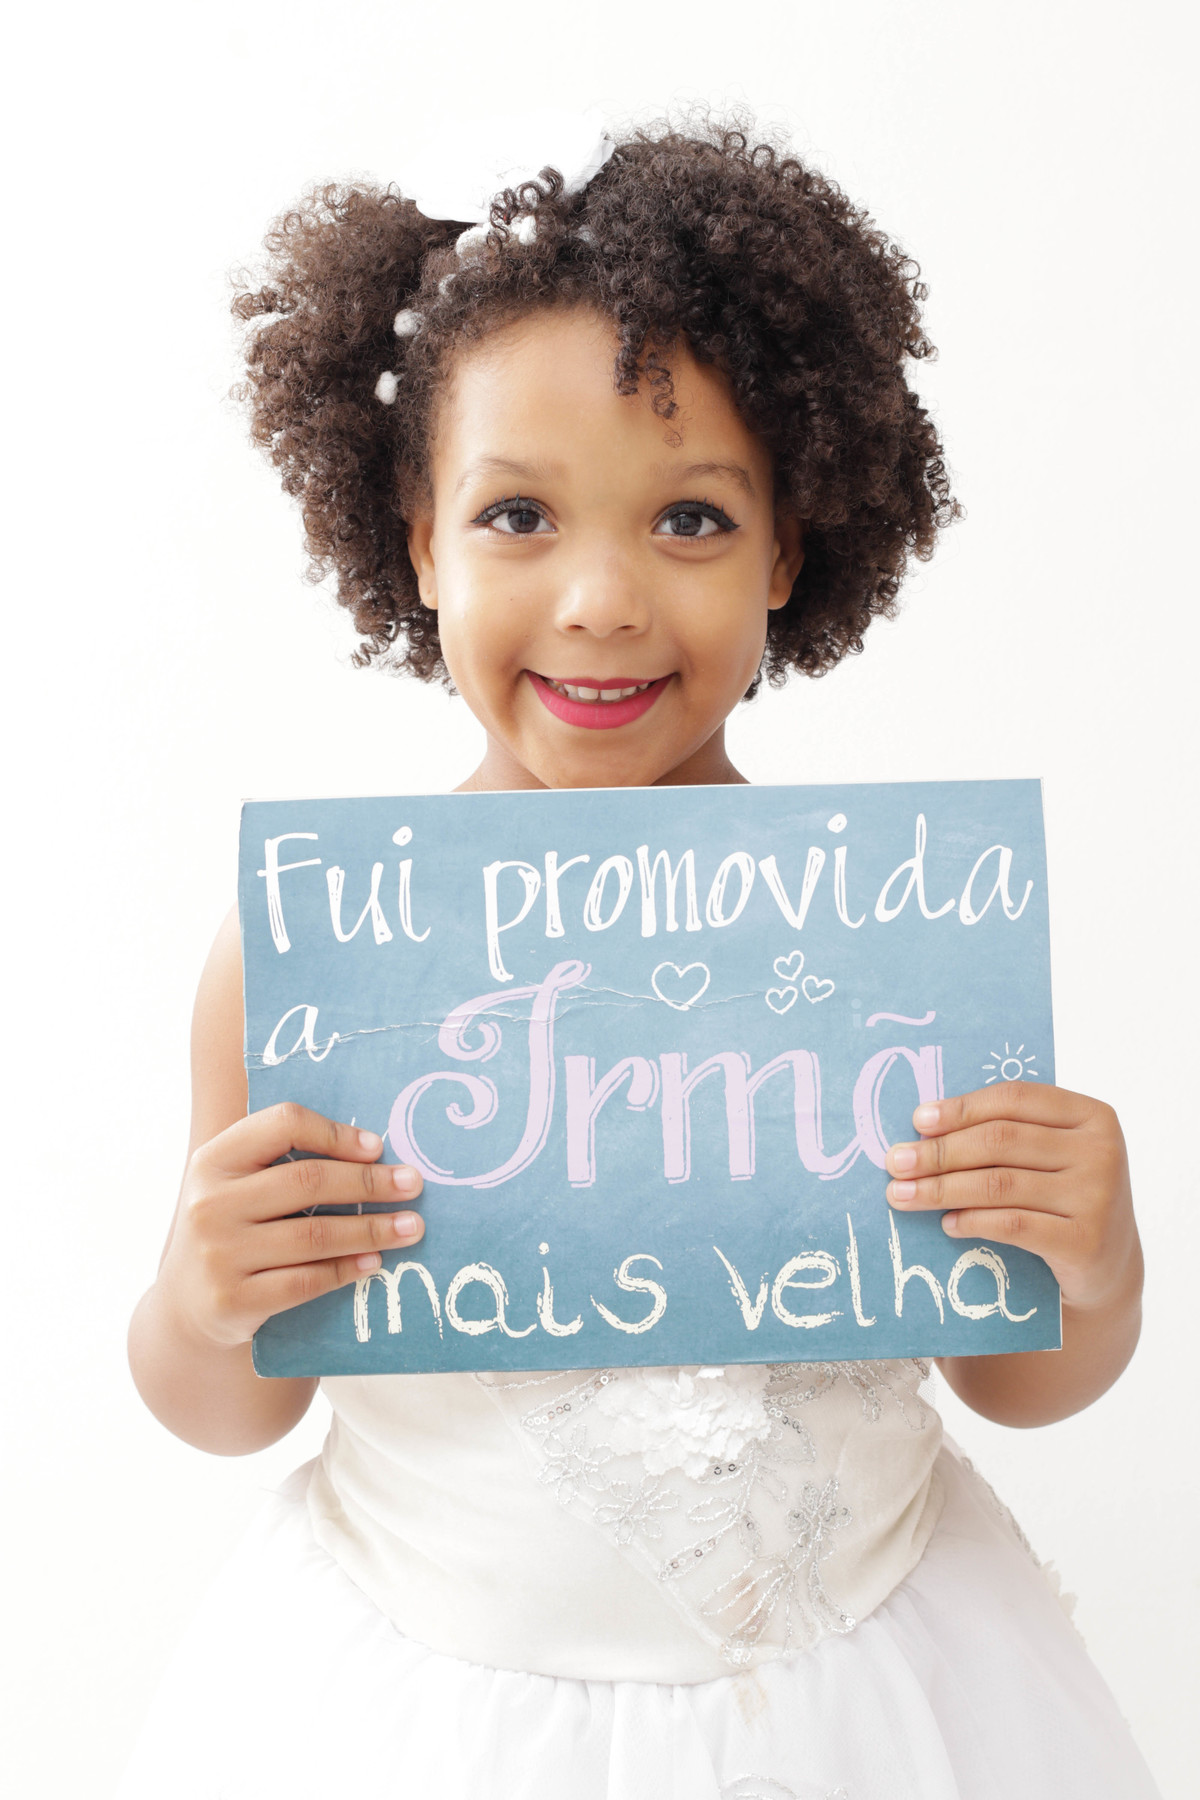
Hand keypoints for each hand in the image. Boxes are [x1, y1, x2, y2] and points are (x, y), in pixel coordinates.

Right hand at [159, 1103, 425, 1347]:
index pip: (282, 1125)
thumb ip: (282, 1162)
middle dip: (368, 1182)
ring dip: (371, 1230)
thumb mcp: (235, 1186)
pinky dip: (347, 1270)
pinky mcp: (233, 1301)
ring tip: (411, 1227)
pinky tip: (374, 1262)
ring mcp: (218, 1255)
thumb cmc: (230, 1231)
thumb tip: (373, 1151)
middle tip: (413, 1185)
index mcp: (213, 1161)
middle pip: (307, 1181)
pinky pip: (306, 1282)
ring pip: (314, 1235)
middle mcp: (209, 1204)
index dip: (335, 1132)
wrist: (184, 1307)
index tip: (378, 1147)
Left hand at [884, 1080, 1138, 1310]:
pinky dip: (971, 1221)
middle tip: (897, 1162)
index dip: (962, 1107)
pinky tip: (947, 1224)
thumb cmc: (1063, 1199)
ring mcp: (1097, 1197)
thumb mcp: (1048, 1157)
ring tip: (903, 1195)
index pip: (1015, 1099)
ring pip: (999, 1184)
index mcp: (1091, 1115)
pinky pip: (1012, 1225)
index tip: (918, 1121)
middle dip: (940, 1151)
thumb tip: (924, 1129)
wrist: (1108, 1267)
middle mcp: (1101, 1151)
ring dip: (941, 1189)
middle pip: (1000, 1141)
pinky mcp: (1085, 1242)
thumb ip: (1006, 1135)